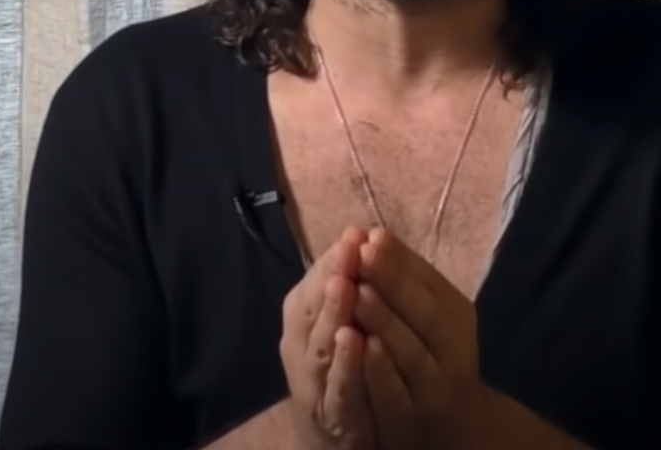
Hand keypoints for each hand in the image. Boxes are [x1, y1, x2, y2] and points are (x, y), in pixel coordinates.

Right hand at [279, 227, 376, 449]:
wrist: (332, 436)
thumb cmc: (340, 367)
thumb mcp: (339, 322)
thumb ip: (345, 287)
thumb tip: (361, 234)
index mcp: (303, 319)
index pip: (315, 281)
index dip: (334, 257)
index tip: (357, 231)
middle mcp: (300, 346)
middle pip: (312, 306)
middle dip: (332, 274)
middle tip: (350, 246)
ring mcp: (311, 382)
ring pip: (320, 344)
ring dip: (333, 312)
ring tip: (346, 284)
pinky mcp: (329, 414)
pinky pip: (337, 387)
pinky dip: (345, 364)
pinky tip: (356, 342)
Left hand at [350, 230, 492, 449]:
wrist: (452, 424)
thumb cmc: (433, 355)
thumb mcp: (430, 315)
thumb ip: (406, 281)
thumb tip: (371, 234)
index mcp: (456, 315)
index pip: (429, 282)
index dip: (399, 259)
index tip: (369, 234)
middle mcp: (453, 349)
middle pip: (424, 311)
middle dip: (391, 280)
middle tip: (361, 252)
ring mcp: (435, 386)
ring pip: (410, 350)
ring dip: (383, 319)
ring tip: (356, 291)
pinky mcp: (414, 418)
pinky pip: (395, 391)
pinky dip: (378, 368)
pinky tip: (360, 345)